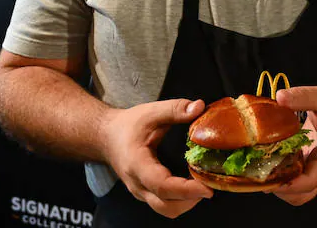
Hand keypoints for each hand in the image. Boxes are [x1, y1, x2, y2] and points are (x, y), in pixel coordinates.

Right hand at [101, 99, 212, 217]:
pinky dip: (181, 200)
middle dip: (191, 200)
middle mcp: (138, 184)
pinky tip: (192, 184)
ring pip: (167, 210)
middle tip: (210, 184)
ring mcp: (140, 192)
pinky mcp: (145, 193)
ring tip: (202, 184)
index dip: (186, 190)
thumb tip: (200, 106)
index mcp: (137, 164)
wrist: (106, 137)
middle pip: (167, 206)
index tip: (207, 187)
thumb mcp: (150, 112)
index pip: (162, 186)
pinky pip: (165, 204)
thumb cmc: (127, 125)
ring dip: (188, 202)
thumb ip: (175, 109)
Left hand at [270, 86, 316, 205]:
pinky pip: (294, 181)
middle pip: (303, 194)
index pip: (313, 180)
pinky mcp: (307, 166)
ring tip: (262, 169)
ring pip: (298, 193)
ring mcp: (315, 169)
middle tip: (261, 173)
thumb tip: (280, 97)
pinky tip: (268, 162)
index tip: (272, 180)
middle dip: (282, 189)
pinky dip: (281, 178)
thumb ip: (303, 96)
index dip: (292, 184)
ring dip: (279, 187)